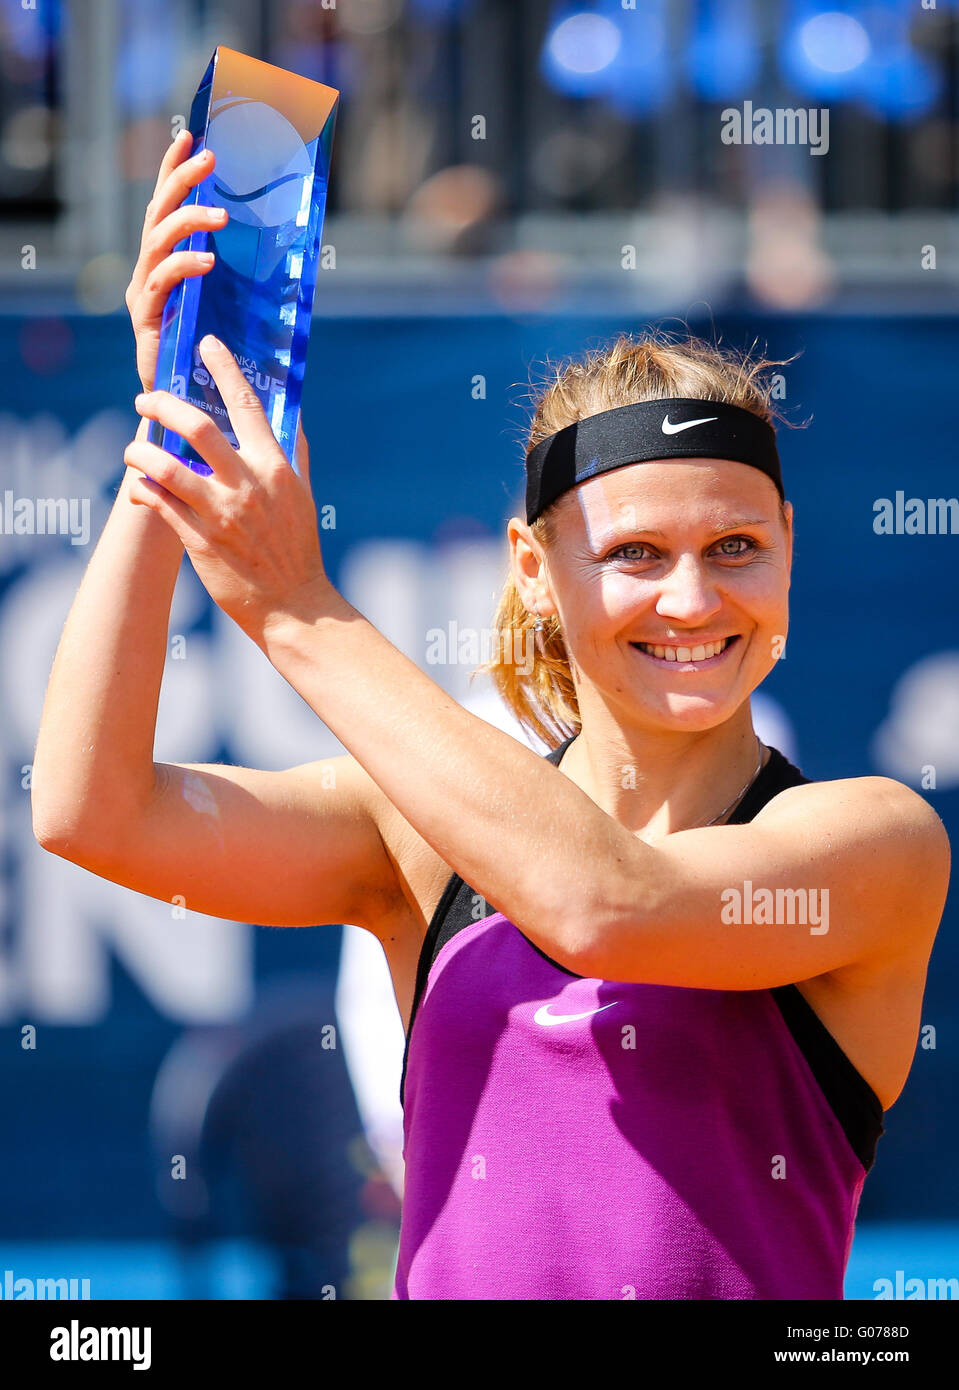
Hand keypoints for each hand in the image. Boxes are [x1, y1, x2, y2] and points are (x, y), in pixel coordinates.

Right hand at [125, 131, 228, 390]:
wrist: (192, 405)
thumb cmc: (216, 357)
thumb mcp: (238, 308)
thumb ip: (251, 279)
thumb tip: (295, 249)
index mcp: (166, 262)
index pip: (167, 206)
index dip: (173, 170)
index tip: (189, 134)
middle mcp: (149, 272)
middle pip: (159, 213)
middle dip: (181, 180)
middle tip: (209, 157)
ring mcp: (144, 293)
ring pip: (157, 241)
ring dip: (188, 220)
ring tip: (220, 215)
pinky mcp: (145, 318)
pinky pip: (161, 282)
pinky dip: (184, 266)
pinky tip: (207, 260)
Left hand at [125, 335, 328, 642]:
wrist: (293, 604)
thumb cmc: (299, 549)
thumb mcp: (304, 495)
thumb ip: (294, 452)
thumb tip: (291, 416)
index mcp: (275, 467)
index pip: (248, 405)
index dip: (225, 368)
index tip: (207, 344)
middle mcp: (247, 485)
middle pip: (197, 427)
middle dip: (163, 405)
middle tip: (145, 400)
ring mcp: (221, 513)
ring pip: (166, 466)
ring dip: (140, 451)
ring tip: (133, 448)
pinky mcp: (199, 540)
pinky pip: (158, 504)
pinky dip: (142, 490)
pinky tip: (138, 486)